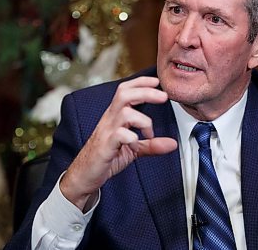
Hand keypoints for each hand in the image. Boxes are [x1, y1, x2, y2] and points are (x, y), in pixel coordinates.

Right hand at [60, 76, 177, 210]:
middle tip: (163, 97)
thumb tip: (173, 144)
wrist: (84, 175)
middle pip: (124, 95)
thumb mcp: (133, 150)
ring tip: (149, 133)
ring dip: (143, 120)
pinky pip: (118, 135)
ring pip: (124, 113)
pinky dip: (131, 138)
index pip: (125, 90)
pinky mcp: (104, 147)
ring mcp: (106, 132)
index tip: (157, 81)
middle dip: (146, 92)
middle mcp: (109, 120)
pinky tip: (135, 146)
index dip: (140, 82)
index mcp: (115, 116)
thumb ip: (151, 145)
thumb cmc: (106, 158)